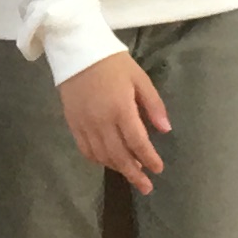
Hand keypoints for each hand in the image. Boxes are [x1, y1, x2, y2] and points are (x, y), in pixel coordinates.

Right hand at [57, 50, 170, 194]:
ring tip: (131, 173)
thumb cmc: (112, 62)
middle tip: (146, 187)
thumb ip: (153, 105)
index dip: (149, 158)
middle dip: (134, 173)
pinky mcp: (72, 123)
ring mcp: (85, 124)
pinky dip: (98, 159)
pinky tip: (108, 161)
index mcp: (121, 109)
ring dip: (117, 168)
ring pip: (102, 156)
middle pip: (119, 155)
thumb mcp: (139, 78)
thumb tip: (165, 130)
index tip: (158, 169)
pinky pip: (85, 149)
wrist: (76, 50)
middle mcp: (102, 121)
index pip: (138, 142)